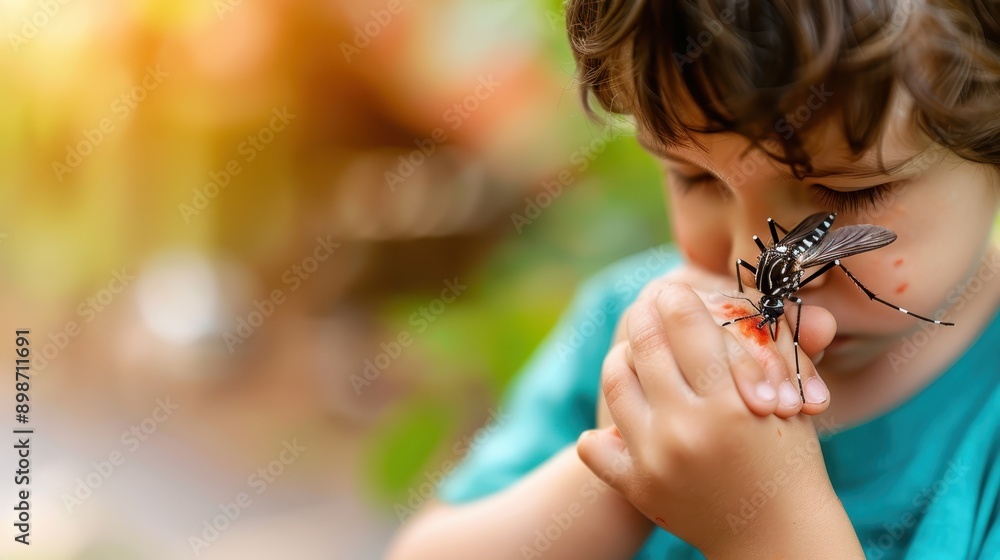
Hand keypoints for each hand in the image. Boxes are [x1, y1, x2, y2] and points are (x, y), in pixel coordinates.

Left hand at [580, 283, 848, 557]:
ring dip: (622, 358)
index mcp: (730, 405)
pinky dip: (600, 429)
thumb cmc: (790, 462)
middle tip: (648, 307)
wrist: (775, 538)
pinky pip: (595, 446)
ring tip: (633, 351)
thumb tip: (786, 302)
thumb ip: (775, 350)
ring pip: (615, 384)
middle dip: (645, 317)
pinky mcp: (637, 487)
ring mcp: (655, 460)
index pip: (687, 327)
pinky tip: (623, 410)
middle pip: (645, 347)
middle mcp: (685, 430)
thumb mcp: (790, 403)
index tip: (673, 291)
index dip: (677, 300)